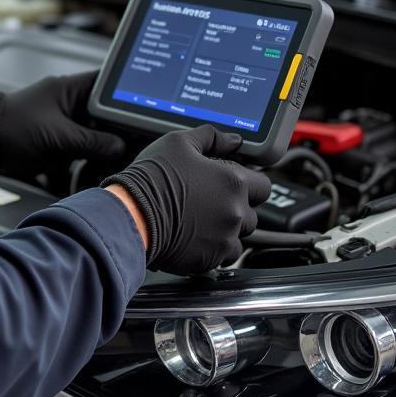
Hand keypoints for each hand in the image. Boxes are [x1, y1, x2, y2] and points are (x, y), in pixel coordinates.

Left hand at [0, 71, 126, 176]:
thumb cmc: (11, 127)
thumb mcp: (56, 136)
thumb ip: (90, 141)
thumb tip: (118, 146)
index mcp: (70, 90)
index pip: (107, 86)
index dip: (126, 96)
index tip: (144, 109)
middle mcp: (71, 105)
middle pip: (106, 115)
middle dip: (118, 130)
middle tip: (136, 143)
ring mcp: (65, 125)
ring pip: (96, 136)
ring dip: (105, 149)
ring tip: (121, 160)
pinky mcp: (59, 145)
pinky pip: (82, 152)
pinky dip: (90, 162)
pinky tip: (100, 172)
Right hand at [102, 125, 270, 274]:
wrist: (131, 213)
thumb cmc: (152, 178)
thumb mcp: (179, 142)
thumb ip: (211, 137)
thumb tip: (233, 140)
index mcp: (233, 181)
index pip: (264, 185)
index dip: (251, 184)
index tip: (235, 184)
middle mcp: (235, 212)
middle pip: (253, 214)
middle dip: (237, 208)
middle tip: (211, 202)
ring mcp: (224, 238)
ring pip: (240, 238)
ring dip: (227, 230)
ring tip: (202, 221)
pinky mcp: (210, 259)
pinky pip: (223, 257)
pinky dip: (214, 249)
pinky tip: (195, 237)